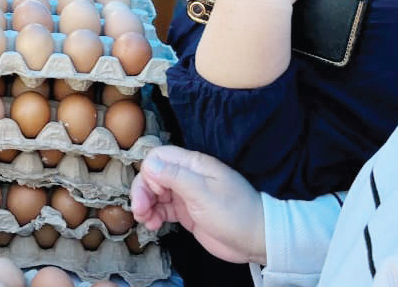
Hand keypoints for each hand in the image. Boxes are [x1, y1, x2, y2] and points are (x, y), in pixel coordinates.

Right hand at [131, 146, 266, 264]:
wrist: (256, 240)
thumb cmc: (235, 214)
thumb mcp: (204, 194)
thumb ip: (175, 177)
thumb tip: (148, 164)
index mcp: (194, 165)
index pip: (160, 157)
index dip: (150, 172)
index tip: (155, 192)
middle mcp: (188, 177)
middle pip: (153, 175)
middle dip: (143, 191)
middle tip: (140, 210)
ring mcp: (187, 195)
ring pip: (155, 193)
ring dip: (145, 204)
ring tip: (146, 221)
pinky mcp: (187, 212)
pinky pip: (162, 208)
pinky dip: (154, 215)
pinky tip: (153, 225)